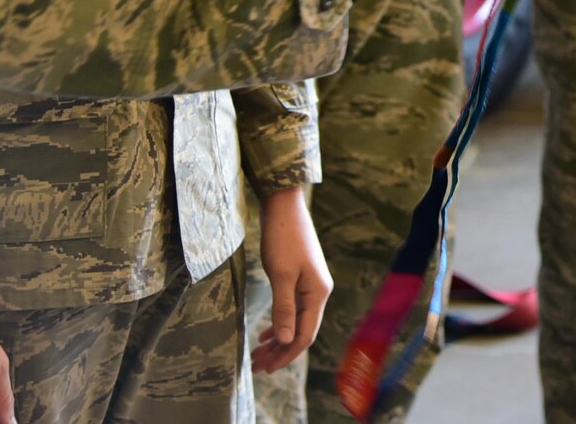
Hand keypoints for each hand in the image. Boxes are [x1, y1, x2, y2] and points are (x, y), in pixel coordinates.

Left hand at [252, 187, 331, 372]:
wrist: (283, 206)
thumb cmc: (282, 238)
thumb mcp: (280, 275)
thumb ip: (283, 309)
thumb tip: (284, 342)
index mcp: (318, 293)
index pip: (304, 335)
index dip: (286, 355)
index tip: (266, 368)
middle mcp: (318, 292)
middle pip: (301, 331)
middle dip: (279, 351)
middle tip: (256, 366)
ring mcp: (310, 285)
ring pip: (295, 322)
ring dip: (277, 340)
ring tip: (258, 355)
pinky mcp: (301, 278)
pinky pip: (292, 310)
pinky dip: (279, 324)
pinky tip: (265, 333)